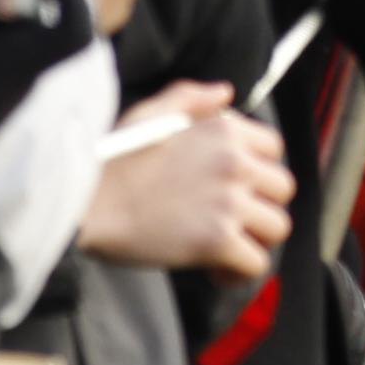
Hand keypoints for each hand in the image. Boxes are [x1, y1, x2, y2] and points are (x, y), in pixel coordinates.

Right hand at [84, 84, 295, 277]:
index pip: (274, 149)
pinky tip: (216, 271)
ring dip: (256, 240)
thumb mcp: (149, 113)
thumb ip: (190, 97)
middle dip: (261, 206)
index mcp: (224, 130)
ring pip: (278, 227)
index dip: (257, 170)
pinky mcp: (216, 241)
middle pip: (283, 189)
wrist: (82, 204)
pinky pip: (256, 263)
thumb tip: (225, 92)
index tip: (233, 187)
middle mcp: (235, 163)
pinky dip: (239, 273)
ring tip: (227, 247)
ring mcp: (229, 203)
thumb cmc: (108, 160)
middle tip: (232, 219)